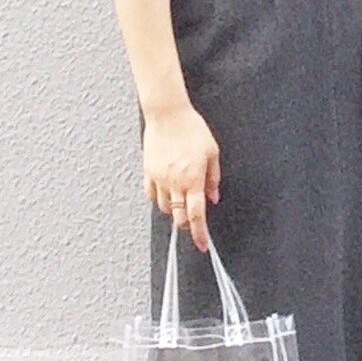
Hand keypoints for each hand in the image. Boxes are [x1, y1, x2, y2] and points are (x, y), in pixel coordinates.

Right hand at [142, 102, 220, 251]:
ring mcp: (159, 178)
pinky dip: (160, 199)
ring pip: (165, 208)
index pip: (196, 215)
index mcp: (193, 179)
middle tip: (193, 221)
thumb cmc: (191, 129)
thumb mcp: (212, 152)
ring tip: (181, 199)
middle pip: (179, 217)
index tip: (202, 246)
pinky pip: (151, 194)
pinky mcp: (148, 171)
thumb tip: (213, 198)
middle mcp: (175, 182)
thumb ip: (213, 178)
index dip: (200, 233)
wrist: (167, 114)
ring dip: (174, 211)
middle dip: (187, 224)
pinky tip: (167, 192)